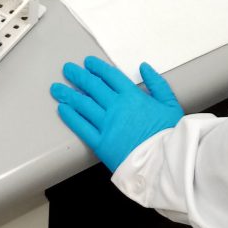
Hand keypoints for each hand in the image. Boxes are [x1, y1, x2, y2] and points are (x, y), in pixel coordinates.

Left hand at [50, 57, 183, 172]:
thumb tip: (144, 67)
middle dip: (78, 76)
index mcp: (132, 96)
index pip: (110, 76)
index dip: (97, 67)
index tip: (87, 63)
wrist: (166, 164)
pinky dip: (70, 116)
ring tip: (57, 88)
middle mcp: (116, 107)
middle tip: (67, 69)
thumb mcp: (170, 104)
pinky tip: (62, 109)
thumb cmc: (170, 135)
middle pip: (92, 86)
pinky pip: (81, 126)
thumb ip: (157, 83)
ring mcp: (106, 125)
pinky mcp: (101, 143)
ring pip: (83, 105)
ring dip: (68, 94)